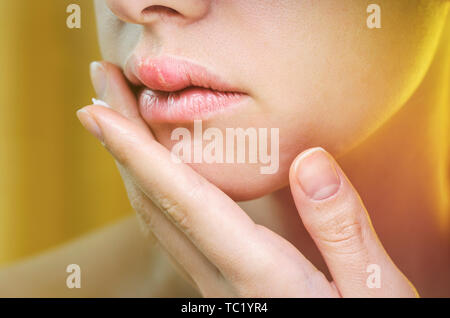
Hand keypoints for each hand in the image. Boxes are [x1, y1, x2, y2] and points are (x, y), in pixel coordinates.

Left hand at [77, 61, 417, 296]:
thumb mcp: (371, 288)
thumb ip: (341, 228)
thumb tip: (311, 161)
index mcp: (258, 275)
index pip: (184, 200)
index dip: (137, 153)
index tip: (99, 112)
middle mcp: (222, 280)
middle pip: (155, 202)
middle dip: (121, 143)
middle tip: (100, 88)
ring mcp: (216, 285)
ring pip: (156, 217)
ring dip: (131, 163)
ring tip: (118, 116)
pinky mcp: (222, 284)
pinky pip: (172, 229)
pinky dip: (152, 188)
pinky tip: (153, 170)